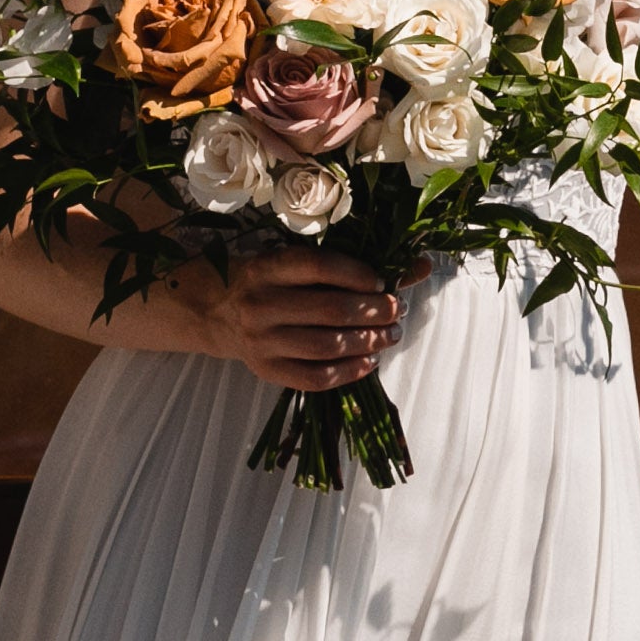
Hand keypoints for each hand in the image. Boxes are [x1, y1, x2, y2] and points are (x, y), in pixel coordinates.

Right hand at [197, 249, 400, 390]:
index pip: (319, 267)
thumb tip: (422, 265)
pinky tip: (370, 361)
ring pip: (326, 346)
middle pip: (329, 310)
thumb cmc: (270, 281)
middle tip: (397, 310)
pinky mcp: (267, 370)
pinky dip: (350, 371)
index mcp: (267, 267)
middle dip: (374, 311)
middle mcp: (260, 304)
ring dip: (368, 342)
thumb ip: (352, 265)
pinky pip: (316, 377)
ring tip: (390, 335)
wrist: (217, 311)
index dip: (357, 274)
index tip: (382, 281)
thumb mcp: (296, 263)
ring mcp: (261, 341)